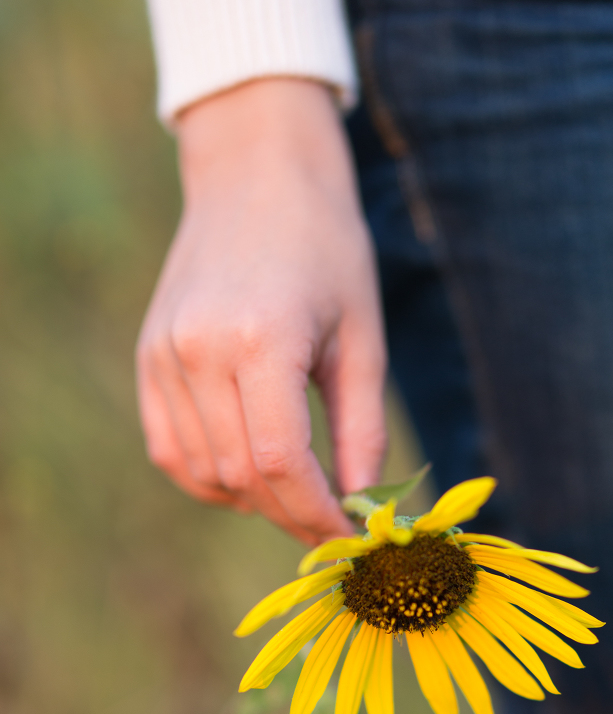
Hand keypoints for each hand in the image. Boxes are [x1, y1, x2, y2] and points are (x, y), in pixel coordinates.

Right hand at [136, 78, 386, 544]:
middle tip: (329, 525)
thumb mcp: (362, 338)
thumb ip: (362, 428)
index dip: (316, 513)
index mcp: (262, 337)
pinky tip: (248, 471)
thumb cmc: (327, 250)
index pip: (283, 461)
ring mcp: (164, 353)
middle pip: (242, 475)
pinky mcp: (148, 357)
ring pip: (202, 471)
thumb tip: (362, 505)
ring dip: (251, 500)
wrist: (258, 179)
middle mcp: (199, 349)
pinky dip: (208, 476)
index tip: (347, 535)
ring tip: (296, 493)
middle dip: (291, 514)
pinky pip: (170, 448)